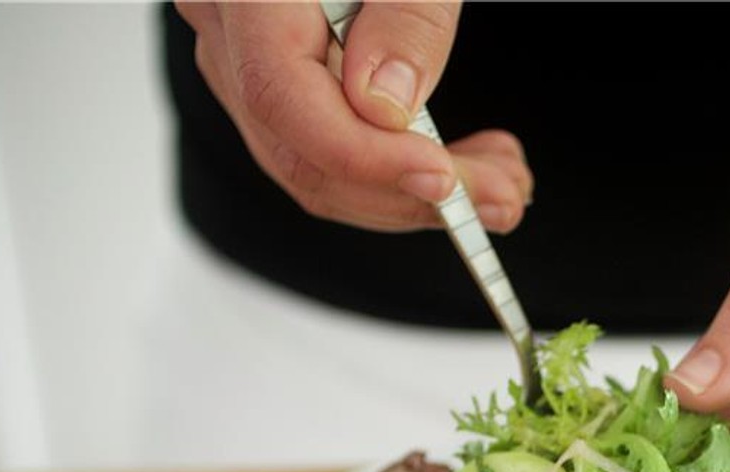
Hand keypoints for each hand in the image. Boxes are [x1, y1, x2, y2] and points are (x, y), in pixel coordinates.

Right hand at [175, 2, 532, 231]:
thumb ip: (406, 15)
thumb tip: (386, 106)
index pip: (281, 99)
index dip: (366, 158)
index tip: (445, 178)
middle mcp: (225, 25)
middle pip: (302, 152)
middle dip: (412, 194)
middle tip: (504, 196)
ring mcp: (242, 56)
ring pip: (317, 167)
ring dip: (416, 194)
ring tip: (500, 184)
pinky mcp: (278, 75)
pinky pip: (327, 147)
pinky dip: (397, 168)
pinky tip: (461, 164)